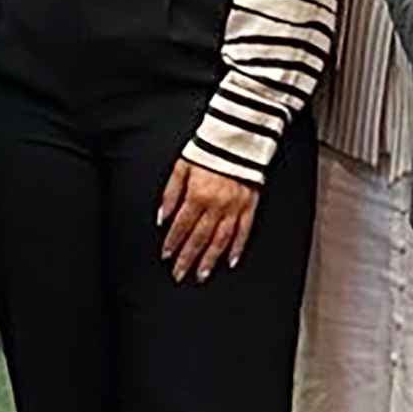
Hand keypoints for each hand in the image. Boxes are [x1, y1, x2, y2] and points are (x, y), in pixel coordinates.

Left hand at [158, 159, 262, 281]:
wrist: (237, 137)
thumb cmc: (208, 150)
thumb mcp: (180, 167)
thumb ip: (170, 194)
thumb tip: (162, 218)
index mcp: (197, 194)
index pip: (181, 226)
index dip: (173, 243)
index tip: (167, 257)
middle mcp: (216, 204)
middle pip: (199, 238)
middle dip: (188, 259)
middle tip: (180, 275)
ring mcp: (234, 206)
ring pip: (221, 240)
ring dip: (210, 260)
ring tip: (203, 275)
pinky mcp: (250, 205)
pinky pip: (244, 231)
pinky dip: (238, 247)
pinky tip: (231, 260)